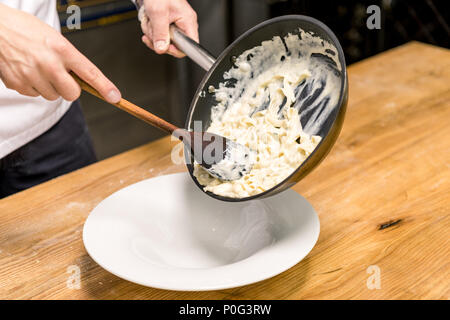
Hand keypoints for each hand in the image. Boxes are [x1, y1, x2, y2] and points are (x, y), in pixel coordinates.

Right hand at [0, 3, 120, 102]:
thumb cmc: (26, 30)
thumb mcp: (54, 38)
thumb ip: (70, 59)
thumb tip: (87, 81)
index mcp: (61, 49)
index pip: (90, 73)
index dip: (105, 87)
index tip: (115, 97)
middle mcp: (48, 63)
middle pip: (72, 94)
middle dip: (70, 89)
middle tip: (61, 76)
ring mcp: (32, 75)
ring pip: (53, 96)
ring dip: (50, 87)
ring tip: (38, 68)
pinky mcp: (18, 83)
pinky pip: (35, 95)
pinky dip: (33, 87)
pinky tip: (26, 71)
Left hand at [139, 0, 198, 57]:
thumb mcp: (158, 13)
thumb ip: (160, 32)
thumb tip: (162, 49)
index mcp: (188, 21)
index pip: (189, 46)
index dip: (176, 50)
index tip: (165, 46)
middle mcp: (183, 24)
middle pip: (174, 46)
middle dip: (158, 39)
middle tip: (152, 29)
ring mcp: (175, 25)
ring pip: (163, 41)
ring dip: (152, 32)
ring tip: (150, 20)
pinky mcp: (167, 25)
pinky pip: (158, 35)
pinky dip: (150, 30)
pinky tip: (149, 21)